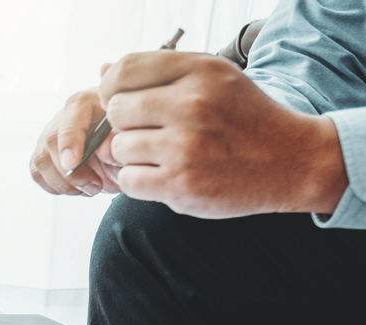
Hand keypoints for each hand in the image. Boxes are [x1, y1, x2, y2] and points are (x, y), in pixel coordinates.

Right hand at [30, 87, 121, 196]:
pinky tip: (79, 187)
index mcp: (86, 104)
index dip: (68, 142)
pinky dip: (57, 187)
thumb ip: (120, 144)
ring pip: (41, 161)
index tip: (72, 164)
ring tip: (92, 188)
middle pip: (50, 142)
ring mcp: (50, 136)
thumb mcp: (131, 139)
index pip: (70, 120)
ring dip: (65, 184)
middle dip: (70, 172)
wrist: (121, 148)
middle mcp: (63, 117)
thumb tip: (105, 152)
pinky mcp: (44, 155)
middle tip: (96, 186)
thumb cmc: (126, 139)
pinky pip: (39, 174)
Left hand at [100, 51, 348, 217]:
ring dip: (134, 156)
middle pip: (116, 110)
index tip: (123, 101)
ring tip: (165, 155)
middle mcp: (192, 104)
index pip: (125, 69)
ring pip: (119, 148)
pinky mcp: (180, 184)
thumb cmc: (243, 118)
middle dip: (126, 124)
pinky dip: (140, 181)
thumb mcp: (214, 79)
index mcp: (200, 71)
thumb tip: (103, 69)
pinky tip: (164, 175)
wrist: (291, 161)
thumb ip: (160, 72)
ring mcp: (185, 146)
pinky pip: (128, 180)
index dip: (113, 87)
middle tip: (152, 133)